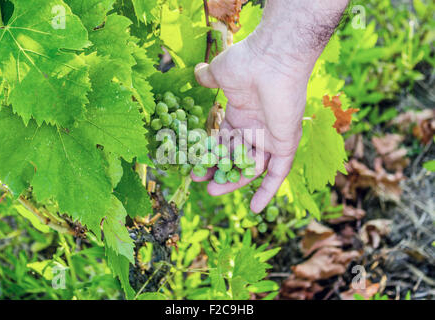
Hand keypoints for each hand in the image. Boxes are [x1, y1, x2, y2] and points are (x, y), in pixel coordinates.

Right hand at [192, 38, 314, 212]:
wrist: (271, 59)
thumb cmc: (245, 62)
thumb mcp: (221, 72)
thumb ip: (209, 77)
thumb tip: (198, 72)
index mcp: (241, 114)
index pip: (224, 141)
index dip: (210, 154)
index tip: (194, 166)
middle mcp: (256, 127)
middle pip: (236, 156)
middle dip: (220, 171)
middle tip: (203, 184)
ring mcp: (271, 136)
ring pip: (253, 167)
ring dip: (236, 182)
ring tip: (215, 192)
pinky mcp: (286, 144)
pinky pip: (278, 172)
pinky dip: (269, 190)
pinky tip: (257, 208)